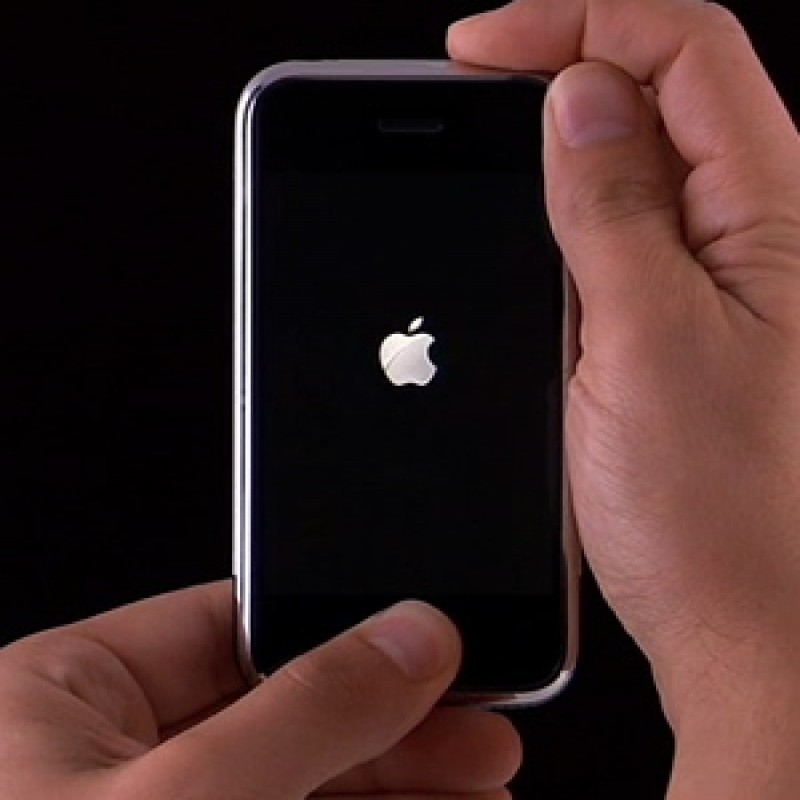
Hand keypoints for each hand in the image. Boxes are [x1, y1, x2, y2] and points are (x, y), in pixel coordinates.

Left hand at [0, 582, 519, 798]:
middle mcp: (101, 764)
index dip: (341, 629)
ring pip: (295, 786)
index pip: (232, 624)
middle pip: (282, 709)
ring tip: (481, 794)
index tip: (431, 648)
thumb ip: (309, 709)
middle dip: (391, 727)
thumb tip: (411, 634)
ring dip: (393, 792)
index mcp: (67, 696)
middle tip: (479, 736)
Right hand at [448, 1, 799, 795]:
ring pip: (638, 168)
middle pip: (663, 94)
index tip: (482, 47)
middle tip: (475, 96)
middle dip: (562, 74)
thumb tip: (577, 100)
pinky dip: (569, 223)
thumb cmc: (718, 514)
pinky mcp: (684, 324)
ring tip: (493, 175)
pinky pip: (628, 240)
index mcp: (773, 215)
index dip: (578, 22)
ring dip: (560, 155)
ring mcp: (721, 279)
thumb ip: (612, 210)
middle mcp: (758, 235)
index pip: (685, 47)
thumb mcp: (645, 342)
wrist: (746, 627)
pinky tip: (528, 248)